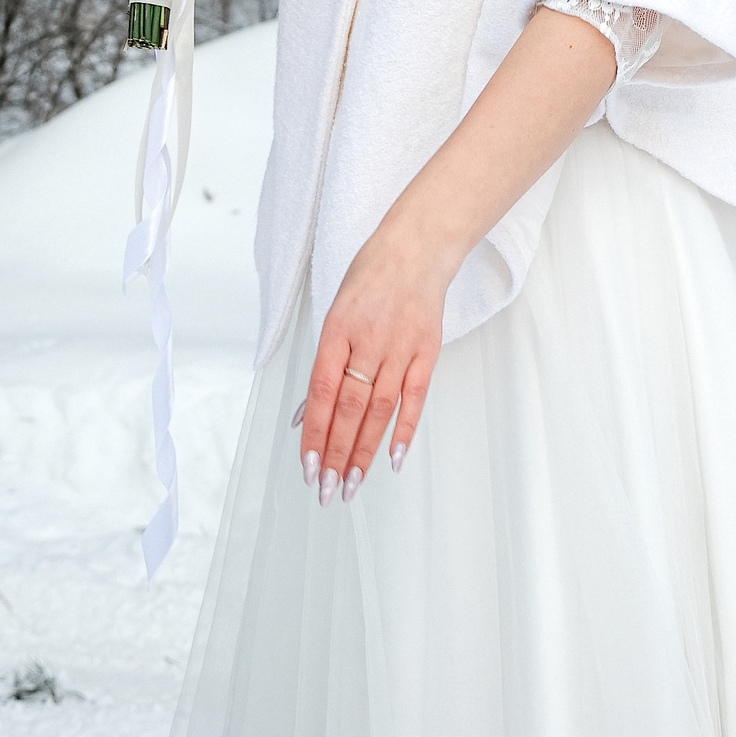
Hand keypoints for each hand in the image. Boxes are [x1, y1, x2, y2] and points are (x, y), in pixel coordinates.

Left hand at [298, 221, 448, 501]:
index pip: (322, 391)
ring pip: (379, 408)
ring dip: (365, 450)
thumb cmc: (370, 278)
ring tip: (352, 484)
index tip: (307, 467)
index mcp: (337, 329)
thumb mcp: (335, 312)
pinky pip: (415, 395)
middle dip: (336, 453)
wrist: (417, 247)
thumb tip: (307, 415)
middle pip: (350, 406)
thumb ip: (324, 364)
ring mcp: (401, 345)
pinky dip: (405, 428)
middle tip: (326, 490)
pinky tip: (394, 458)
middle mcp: (368, 339)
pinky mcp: (428, 349)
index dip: (314, 432)